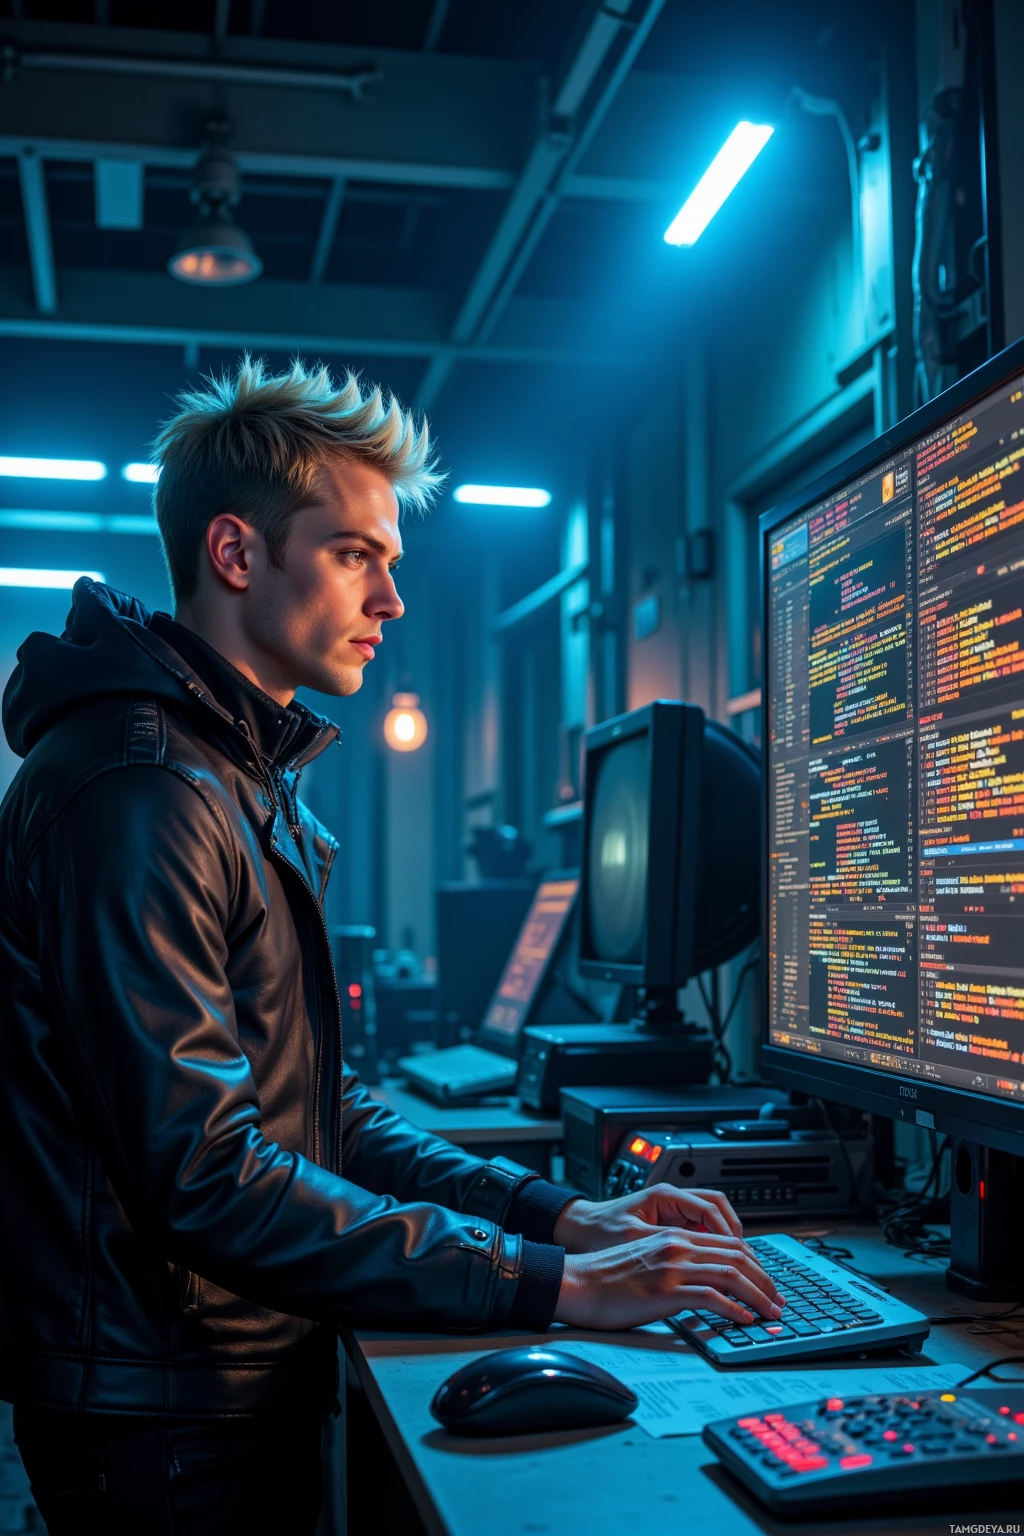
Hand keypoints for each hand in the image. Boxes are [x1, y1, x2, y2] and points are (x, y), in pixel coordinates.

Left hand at [553, 1184, 743, 1253]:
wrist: (577, 1228)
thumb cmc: (598, 1232)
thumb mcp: (632, 1242)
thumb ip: (665, 1249)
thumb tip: (693, 1261)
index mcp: (665, 1197)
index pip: (711, 1209)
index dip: (731, 1236)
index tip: (744, 1261)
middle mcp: (673, 1199)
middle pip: (721, 1213)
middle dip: (741, 1243)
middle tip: (757, 1272)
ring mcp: (673, 1210)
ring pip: (716, 1220)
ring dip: (732, 1244)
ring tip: (746, 1271)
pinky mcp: (670, 1224)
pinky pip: (703, 1230)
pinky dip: (717, 1246)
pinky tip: (723, 1267)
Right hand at [553, 1229, 784, 1331]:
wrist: (577, 1282)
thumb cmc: (606, 1276)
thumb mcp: (647, 1259)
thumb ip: (675, 1262)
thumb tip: (704, 1283)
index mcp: (674, 1235)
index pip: (729, 1244)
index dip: (756, 1264)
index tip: (768, 1284)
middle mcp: (677, 1245)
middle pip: (737, 1256)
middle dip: (765, 1281)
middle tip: (778, 1302)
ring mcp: (671, 1267)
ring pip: (730, 1274)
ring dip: (757, 1296)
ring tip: (770, 1314)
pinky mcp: (664, 1291)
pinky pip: (709, 1297)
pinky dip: (733, 1309)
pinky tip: (744, 1320)